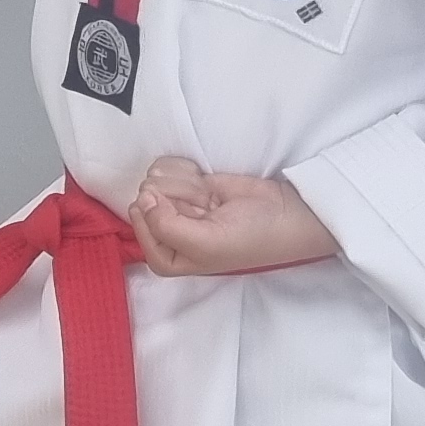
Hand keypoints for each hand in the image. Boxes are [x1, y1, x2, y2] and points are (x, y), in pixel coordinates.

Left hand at [125, 154, 339, 275]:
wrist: (283, 213)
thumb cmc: (248, 238)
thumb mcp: (205, 244)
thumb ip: (165, 227)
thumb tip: (142, 198)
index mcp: (166, 258)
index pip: (141, 230)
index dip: (157, 216)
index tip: (184, 213)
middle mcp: (166, 230)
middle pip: (146, 198)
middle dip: (177, 198)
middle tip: (206, 209)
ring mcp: (175, 203)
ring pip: (155, 179)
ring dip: (185, 185)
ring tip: (210, 200)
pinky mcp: (186, 183)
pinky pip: (167, 167)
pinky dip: (186, 171)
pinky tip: (204, 183)